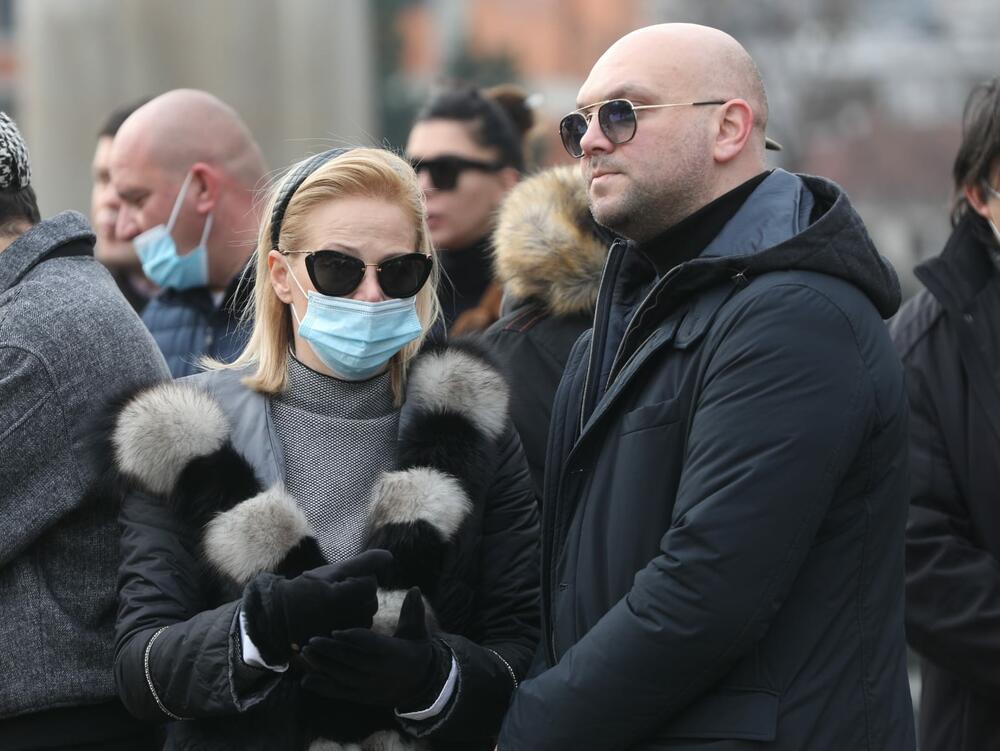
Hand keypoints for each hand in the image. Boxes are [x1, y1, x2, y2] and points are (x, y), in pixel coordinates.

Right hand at [242, 549, 392, 664]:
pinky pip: (359, 632)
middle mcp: (340, 620)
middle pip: (371, 601)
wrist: (279, 618)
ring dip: (358, 609)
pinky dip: (354, 624)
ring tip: (337, 607)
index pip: (370, 583)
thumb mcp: (332, 572)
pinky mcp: (338, 646)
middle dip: (360, 595)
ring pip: (367, 617)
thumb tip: (390, 556)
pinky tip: (339, 619)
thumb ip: (363, 563)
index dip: (359, 579)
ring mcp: (340, 637)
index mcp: (337, 598)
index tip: (342, 581)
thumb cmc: (307, 589)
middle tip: (339, 593)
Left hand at [301, 587, 449, 711]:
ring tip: (305, 652)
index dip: (354, 638)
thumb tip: (415, 588)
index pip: (372, 645)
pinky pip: (340, 693)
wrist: (418, 686)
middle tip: (311, 639)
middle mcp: (380, 673)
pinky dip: (323, 688)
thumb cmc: (415, 651)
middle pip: (352, 661)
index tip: (336, 629)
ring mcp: (369, 687)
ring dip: (323, 666)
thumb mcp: (418, 632)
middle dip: (331, 651)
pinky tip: (306, 681)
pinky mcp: (361, 697)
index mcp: (394, 654)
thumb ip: (414, 612)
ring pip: (342, 678)